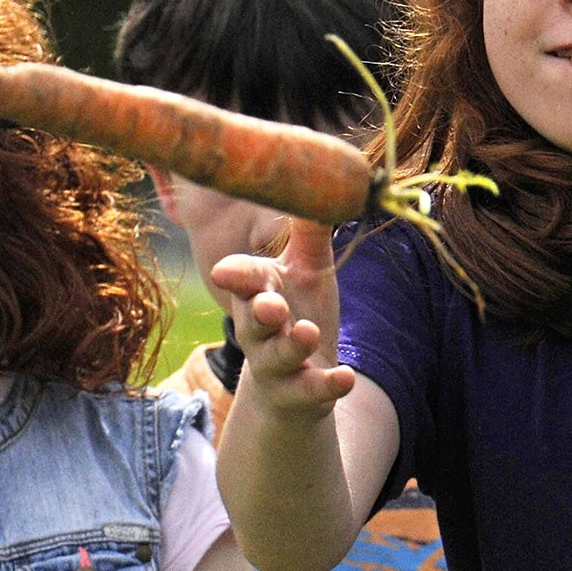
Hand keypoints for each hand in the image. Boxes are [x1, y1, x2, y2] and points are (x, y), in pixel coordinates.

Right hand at [209, 219, 355, 418]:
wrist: (295, 382)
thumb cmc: (298, 311)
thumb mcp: (308, 269)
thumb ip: (310, 233)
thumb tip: (327, 178)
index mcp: (259, 291)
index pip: (241, 279)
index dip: (235, 276)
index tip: (225, 272)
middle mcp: (260, 328)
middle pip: (251, 319)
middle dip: (259, 312)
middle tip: (271, 305)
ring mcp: (277, 363)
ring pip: (276, 356)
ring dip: (290, 345)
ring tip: (307, 332)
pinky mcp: (300, 392)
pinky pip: (311, 390)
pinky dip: (328, 385)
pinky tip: (346, 377)